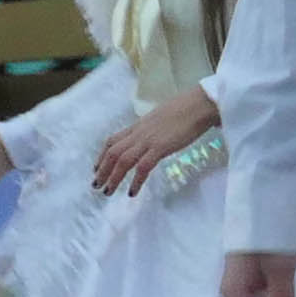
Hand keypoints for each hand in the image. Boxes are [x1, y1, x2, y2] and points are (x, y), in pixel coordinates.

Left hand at [90, 89, 221, 195]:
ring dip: (113, 178)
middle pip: (113, 152)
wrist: (200, 104)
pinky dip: (135, 181)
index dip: (102, 155)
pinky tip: (132, 192)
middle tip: (96, 185)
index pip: (112, 140)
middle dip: (102, 170)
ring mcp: (149, 140)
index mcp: (139, 126)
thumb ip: (152, 129)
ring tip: (107, 191)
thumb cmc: (186, 109)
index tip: (96, 168)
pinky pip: (143, 167)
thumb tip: (151, 137)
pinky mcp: (160, 147)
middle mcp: (139, 133)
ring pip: (122, 160)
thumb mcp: (161, 119)